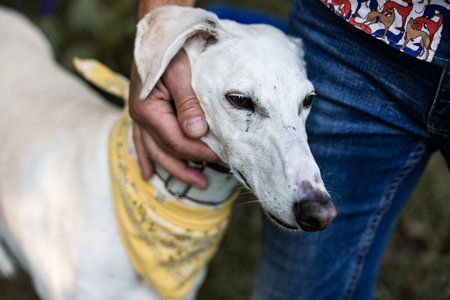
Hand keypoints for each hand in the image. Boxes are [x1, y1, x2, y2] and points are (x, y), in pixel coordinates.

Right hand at [129, 50, 218, 188]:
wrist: (156, 34)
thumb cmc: (170, 51)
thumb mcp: (180, 73)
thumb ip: (188, 104)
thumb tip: (197, 133)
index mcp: (148, 110)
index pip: (176, 141)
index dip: (198, 152)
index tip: (219, 158)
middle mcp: (140, 118)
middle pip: (165, 152)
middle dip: (186, 168)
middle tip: (206, 183)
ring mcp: (139, 118)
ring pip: (154, 151)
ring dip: (172, 169)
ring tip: (193, 182)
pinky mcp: (143, 115)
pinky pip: (142, 143)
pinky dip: (147, 158)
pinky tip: (149, 174)